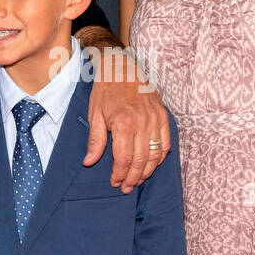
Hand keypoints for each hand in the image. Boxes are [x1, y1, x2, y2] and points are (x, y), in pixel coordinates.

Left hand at [83, 47, 169, 192]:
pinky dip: (160, 158)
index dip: (120, 174)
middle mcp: (143, 123)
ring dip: (147, 172)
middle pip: (140, 160)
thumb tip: (89, 162)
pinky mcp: (163, 116)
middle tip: (126, 188)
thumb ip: (95, 141)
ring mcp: (156, 120)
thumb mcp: (94, 114)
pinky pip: (166, 143)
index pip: (124, 158)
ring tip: (138, 180)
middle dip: (133, 178)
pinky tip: (151, 165)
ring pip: (155, 155)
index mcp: (125, 123)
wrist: (122, 67)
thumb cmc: (106, 90)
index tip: (115, 182)